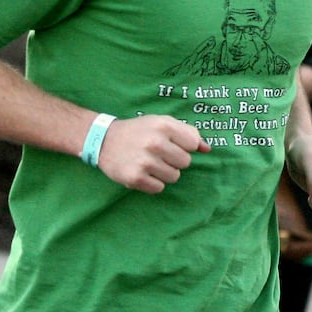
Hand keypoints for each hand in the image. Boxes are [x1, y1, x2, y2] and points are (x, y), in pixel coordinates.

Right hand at [96, 115, 210, 192]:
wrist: (104, 140)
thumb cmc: (139, 131)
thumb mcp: (162, 123)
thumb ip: (188, 133)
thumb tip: (208, 149)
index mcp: (164, 126)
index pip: (193, 144)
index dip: (185, 146)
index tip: (173, 144)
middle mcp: (155, 143)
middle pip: (185, 163)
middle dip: (175, 160)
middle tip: (159, 154)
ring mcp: (145, 161)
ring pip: (174, 177)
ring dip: (164, 173)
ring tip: (150, 163)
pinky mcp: (135, 178)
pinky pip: (159, 188)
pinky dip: (153, 183)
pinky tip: (143, 172)